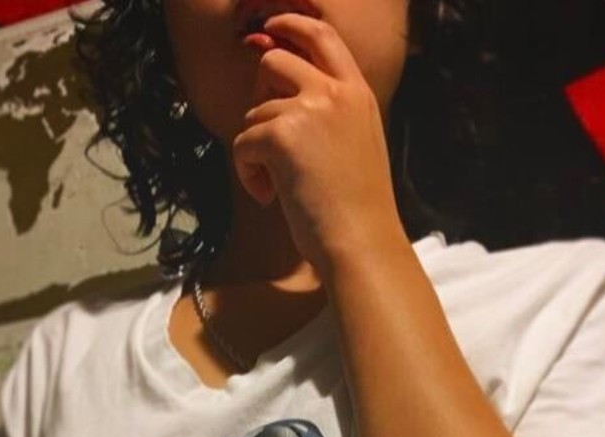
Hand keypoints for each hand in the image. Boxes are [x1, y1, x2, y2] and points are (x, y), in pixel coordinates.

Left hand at [233, 14, 406, 273]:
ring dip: (255, 150)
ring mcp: (309, 110)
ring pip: (254, 111)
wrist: (361, 243)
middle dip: (259, 95)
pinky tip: (268, 197)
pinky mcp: (282, 135)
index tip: (270, 29)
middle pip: (274, 61)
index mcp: (358, 94)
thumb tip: (282, 100)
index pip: (322, 37)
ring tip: (275, 186)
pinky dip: (247, 172)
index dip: (291, 26)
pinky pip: (243, 142)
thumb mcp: (358, 147)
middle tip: (265, 136)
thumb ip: (331, 116)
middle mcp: (335, 93)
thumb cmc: (359, 212)